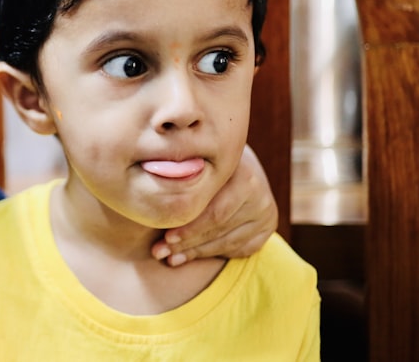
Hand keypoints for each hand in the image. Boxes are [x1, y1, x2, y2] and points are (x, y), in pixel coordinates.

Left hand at [151, 144, 276, 266]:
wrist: (233, 160)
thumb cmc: (201, 160)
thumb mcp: (193, 161)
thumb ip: (179, 178)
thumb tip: (151, 203)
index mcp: (242, 172)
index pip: (214, 210)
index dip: (187, 225)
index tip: (164, 237)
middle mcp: (259, 193)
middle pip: (219, 227)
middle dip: (187, 242)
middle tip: (160, 252)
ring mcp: (266, 211)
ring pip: (227, 241)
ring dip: (195, 252)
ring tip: (169, 258)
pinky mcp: (267, 227)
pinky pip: (239, 249)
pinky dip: (211, 254)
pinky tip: (188, 256)